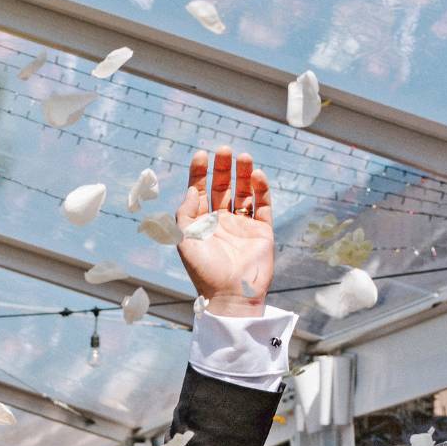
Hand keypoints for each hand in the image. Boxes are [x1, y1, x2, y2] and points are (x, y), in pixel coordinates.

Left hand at [176, 145, 274, 311]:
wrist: (231, 295)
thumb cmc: (204, 271)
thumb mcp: (184, 241)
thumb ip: (184, 213)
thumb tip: (191, 189)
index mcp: (202, 224)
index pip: (201, 192)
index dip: (200, 173)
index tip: (202, 155)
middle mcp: (222, 222)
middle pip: (223, 187)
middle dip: (223, 168)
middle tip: (224, 150)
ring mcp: (243, 225)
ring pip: (244, 192)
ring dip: (244, 173)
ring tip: (243, 156)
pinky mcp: (262, 231)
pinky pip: (262, 205)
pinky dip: (261, 189)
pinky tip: (257, 176)